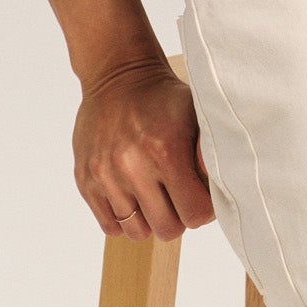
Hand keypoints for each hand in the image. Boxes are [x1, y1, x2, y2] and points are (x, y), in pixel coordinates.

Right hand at [73, 57, 214, 239]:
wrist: (117, 74)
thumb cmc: (163, 97)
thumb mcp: (196, 111)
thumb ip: (210, 150)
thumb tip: (221, 185)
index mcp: (165, 149)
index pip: (195, 214)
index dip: (203, 209)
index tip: (200, 193)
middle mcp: (132, 165)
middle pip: (167, 229)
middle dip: (178, 216)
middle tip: (177, 194)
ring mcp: (105, 174)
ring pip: (137, 232)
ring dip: (150, 219)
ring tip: (154, 194)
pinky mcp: (85, 179)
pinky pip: (110, 226)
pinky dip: (124, 218)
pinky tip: (133, 194)